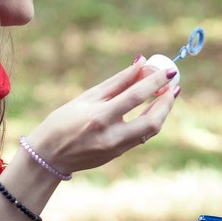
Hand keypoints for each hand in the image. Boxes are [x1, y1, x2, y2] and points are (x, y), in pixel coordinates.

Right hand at [24, 59, 178, 175]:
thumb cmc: (63, 122)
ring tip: (166, 95)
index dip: (156, 82)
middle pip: (152, 121)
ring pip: (150, 131)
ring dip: (161, 112)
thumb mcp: (86, 98)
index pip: (136, 96)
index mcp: (100, 117)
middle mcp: (111, 135)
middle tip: (173, 87)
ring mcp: (116, 149)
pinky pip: (141, 136)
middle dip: (167, 103)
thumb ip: (116, 82)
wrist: (48, 157)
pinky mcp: (118, 155)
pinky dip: (149, 121)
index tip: (169, 70)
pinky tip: (151, 109)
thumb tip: (140, 64)